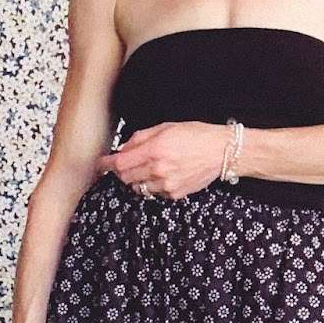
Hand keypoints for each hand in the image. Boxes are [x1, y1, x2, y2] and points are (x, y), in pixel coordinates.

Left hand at [96, 119, 231, 199]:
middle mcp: (159, 170)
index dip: (107, 165)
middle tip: (128, 163)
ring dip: (137, 179)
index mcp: (154, 150)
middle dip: (123, 171)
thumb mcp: (165, 128)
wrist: (221, 152)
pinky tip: (164, 175)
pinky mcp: (175, 194)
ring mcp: (167, 185)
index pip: (120, 163)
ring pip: (139, 188)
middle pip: (126, 178)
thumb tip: (123, 149)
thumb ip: (140, 138)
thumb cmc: (195, 136)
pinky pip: (154, 193)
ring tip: (150, 168)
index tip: (102, 164)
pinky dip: (153, 185)